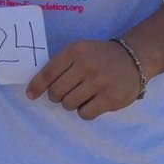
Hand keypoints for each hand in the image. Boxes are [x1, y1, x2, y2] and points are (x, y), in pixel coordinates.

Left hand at [25, 39, 142, 119]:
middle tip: (64, 93)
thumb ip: (61, 64)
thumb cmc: (100, 56)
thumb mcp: (80, 50)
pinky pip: (84, 114)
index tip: (30, 95)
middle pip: (57, 92)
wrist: (133, 58)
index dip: (37, 86)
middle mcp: (86, 65)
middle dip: (56, 96)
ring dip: (70, 103)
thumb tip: (39, 85)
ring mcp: (99, 82)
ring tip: (81, 95)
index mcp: (75, 51)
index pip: (49, 72)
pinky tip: (91, 103)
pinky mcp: (110, 99)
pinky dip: (83, 111)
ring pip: (69, 104)